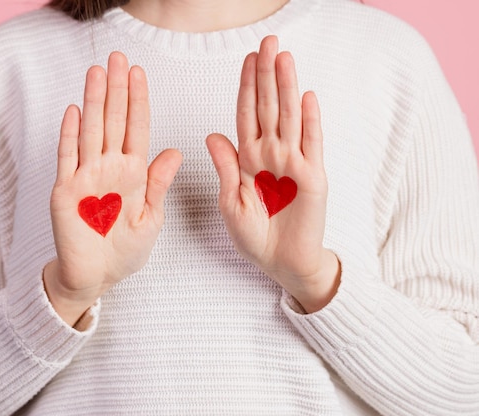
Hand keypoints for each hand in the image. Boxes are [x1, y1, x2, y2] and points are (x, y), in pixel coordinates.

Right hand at [45, 52, 181, 324]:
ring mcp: (86, 176)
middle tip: (117, 57)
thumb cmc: (125, 250)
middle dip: (116, 89)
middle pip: (113, 121)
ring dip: (94, 101)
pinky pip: (67, 158)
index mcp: (133, 173)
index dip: (138, 100)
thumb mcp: (151, 217)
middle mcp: (109, 168)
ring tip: (97, 72)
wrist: (97, 276)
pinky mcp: (65, 191)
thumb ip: (158, 184)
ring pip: (91, 131)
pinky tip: (73, 110)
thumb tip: (175, 151)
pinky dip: (69, 134)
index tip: (139, 73)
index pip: (137, 128)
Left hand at [206, 36, 338, 312]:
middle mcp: (270, 154)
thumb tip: (212, 134)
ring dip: (286, 87)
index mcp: (247, 159)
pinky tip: (307, 96)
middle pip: (268, 107)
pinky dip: (310, 121)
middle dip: (266, 75)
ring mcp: (293, 163)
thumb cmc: (254, 236)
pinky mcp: (313, 177)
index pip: (247, 114)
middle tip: (267, 42)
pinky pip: (311, 144)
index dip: (247, 87)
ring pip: (289, 118)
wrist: (281, 263)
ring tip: (284, 58)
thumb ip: (225, 168)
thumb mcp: (230, 203)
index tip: (247, 59)